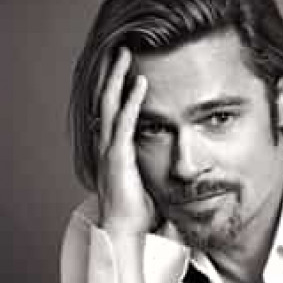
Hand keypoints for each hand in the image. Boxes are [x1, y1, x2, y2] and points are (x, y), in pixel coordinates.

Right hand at [96, 47, 156, 234]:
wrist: (126, 233)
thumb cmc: (138, 213)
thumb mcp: (149, 182)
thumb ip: (155, 166)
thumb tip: (178, 164)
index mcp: (111, 150)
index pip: (110, 111)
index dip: (113, 87)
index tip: (121, 67)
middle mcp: (105, 146)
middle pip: (105, 100)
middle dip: (111, 73)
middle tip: (119, 49)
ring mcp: (109, 150)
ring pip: (110, 104)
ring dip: (117, 77)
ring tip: (125, 54)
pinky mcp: (118, 158)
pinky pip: (125, 123)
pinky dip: (132, 101)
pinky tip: (140, 83)